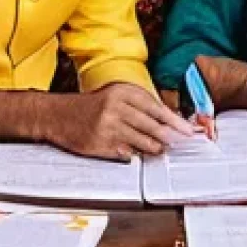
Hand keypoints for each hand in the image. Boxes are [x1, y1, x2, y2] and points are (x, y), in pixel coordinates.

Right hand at [47, 82, 193, 160]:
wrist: (58, 115)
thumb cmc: (92, 106)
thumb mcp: (116, 96)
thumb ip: (141, 106)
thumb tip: (171, 120)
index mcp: (123, 92)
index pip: (157, 108)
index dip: (175, 122)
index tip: (188, 131)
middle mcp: (116, 108)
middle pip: (154, 127)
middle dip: (171, 137)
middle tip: (180, 143)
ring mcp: (108, 127)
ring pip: (144, 142)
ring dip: (155, 148)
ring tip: (158, 148)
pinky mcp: (101, 145)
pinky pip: (128, 153)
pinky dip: (135, 154)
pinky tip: (135, 151)